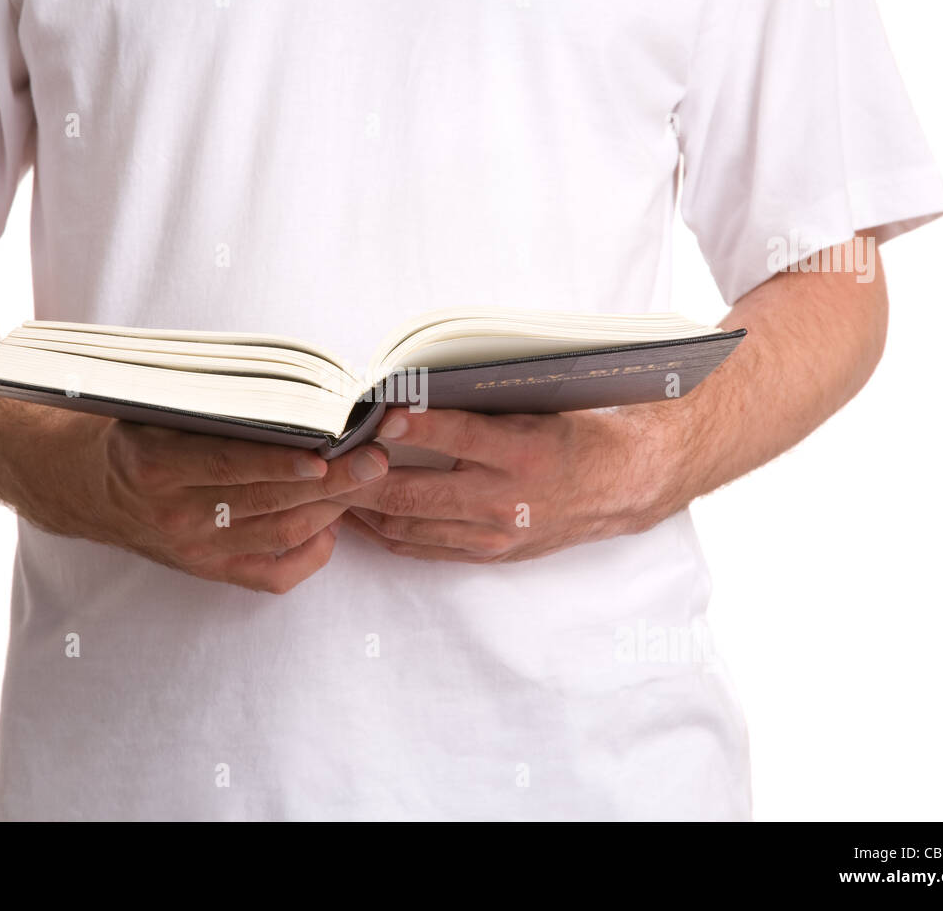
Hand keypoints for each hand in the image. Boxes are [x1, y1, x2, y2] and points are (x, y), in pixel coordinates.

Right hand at [55, 418, 388, 592]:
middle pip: (268, 502)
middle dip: (331, 482)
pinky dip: (312, 551)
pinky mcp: (208, 570)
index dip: (281, 462)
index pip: (229, 465)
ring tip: (365, 481)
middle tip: (375, 459)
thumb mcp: (157, 405)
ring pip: (280, 534)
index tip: (327, 453)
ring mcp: (194, 549)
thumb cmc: (133, 429)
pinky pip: (272, 574)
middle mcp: (175, 514)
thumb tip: (295, 391)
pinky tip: (332, 525)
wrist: (83, 484)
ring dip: (330, 509)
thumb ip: (214, 402)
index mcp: (154, 464)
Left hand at [339, 406, 686, 562]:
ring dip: (360, 507)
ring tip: (328, 484)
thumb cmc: (572, 434)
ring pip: (407, 525)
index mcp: (523, 451)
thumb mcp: (534, 406)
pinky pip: (420, 547)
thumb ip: (476, 405)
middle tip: (324, 457)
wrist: (619, 487)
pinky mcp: (488, 553)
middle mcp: (506, 498)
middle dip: (360, 477)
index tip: (377, 411)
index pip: (457, 436)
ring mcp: (493, 533)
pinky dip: (382, 531)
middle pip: (414, 493)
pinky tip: (358, 513)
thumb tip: (407, 390)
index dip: (413, 424)